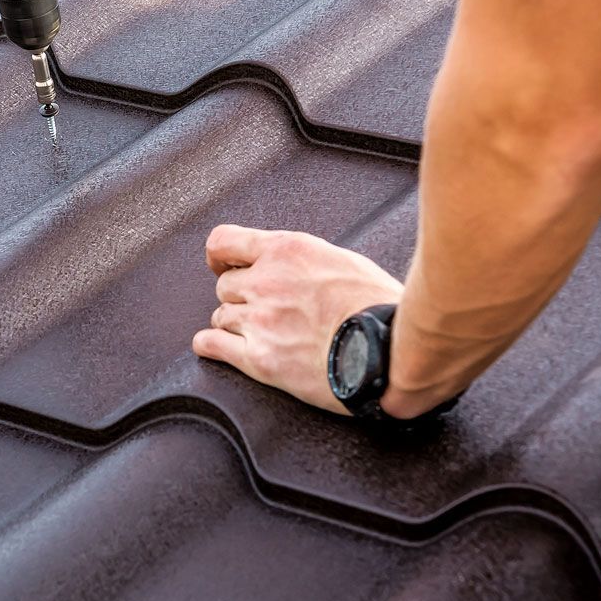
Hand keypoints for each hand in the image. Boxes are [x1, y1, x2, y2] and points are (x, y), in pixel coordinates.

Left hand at [193, 224, 402, 414]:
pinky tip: (218, 348)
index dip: (220, 256)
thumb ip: (308, 260)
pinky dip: (210, 347)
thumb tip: (297, 266)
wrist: (390, 352)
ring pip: (221, 315)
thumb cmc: (381, 308)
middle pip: (225, 285)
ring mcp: (260, 320)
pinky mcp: (259, 358)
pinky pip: (212, 346)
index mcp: (288, 252)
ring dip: (233, 323)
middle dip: (240, 296)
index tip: (221, 264)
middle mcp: (267, 282)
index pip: (225, 241)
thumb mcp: (345, 261)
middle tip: (260, 308)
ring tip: (256, 332)